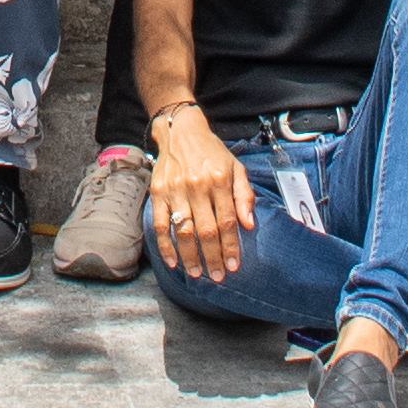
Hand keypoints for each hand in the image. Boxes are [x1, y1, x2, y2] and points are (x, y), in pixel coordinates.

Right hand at [145, 111, 254, 279]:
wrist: (180, 131)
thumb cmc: (212, 153)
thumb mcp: (236, 168)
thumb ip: (244, 196)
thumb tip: (249, 225)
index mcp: (220, 180)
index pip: (227, 221)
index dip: (231, 247)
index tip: (234, 266)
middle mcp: (198, 186)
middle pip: (207, 230)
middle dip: (213, 258)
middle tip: (217, 276)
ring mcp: (176, 190)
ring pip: (184, 231)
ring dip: (191, 256)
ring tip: (197, 273)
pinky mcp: (158, 193)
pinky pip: (161, 224)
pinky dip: (166, 246)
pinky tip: (174, 261)